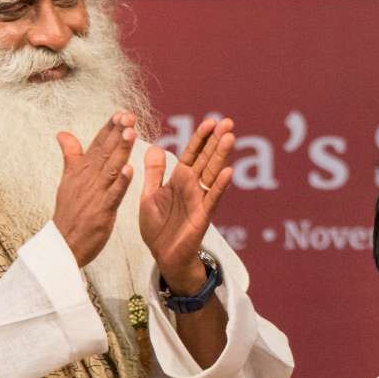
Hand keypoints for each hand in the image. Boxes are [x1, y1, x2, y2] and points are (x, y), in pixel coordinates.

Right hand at [52, 113, 135, 265]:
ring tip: (131, 132)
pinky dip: (121, 182)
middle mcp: (89, 178)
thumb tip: (62, 133)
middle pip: (105, 151)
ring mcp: (96, 193)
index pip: (97, 144)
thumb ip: (71, 156)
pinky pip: (114, 195)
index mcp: (83, 170)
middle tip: (128, 115)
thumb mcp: (68, 179)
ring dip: (121, 150)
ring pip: (111, 168)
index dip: (109, 128)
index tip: (121, 112)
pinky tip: (130, 169)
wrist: (63, 243)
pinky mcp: (102, 210)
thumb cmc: (69, 211)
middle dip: (117, 132)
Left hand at [140, 117, 235, 290]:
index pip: (191, 154)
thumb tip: (154, 147)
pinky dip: (220, 185)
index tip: (210, 122)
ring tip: (230, 137)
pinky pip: (212, 198)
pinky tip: (228, 172)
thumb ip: (153, 173)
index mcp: (178, 180)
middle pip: (206, 159)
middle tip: (228, 121)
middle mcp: (192, 187)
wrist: (162, 256)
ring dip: (221, 156)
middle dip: (216, 141)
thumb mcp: (149, 195)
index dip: (200, 138)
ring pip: (212, 174)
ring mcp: (200, 200)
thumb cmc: (157, 227)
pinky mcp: (202, 216)